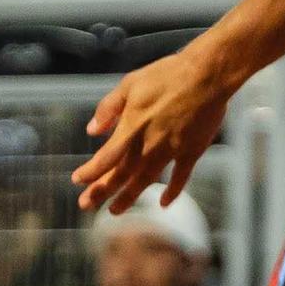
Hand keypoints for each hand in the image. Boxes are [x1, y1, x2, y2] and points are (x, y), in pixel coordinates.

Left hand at [75, 45, 234, 212]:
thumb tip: (92, 130)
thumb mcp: (130, 84)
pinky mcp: (191, 151)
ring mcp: (171, 150)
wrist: (207, 75)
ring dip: (129, 197)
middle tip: (85, 205)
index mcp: (132, 127)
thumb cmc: (167, 75)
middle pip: (122, 175)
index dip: (91, 172)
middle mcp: (149, 144)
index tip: (77, 181)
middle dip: (102, 192)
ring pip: (146, 181)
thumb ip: (109, 108)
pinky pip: (181, 178)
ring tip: (115, 211)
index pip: (106, 158)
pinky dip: (172, 192)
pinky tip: (163, 204)